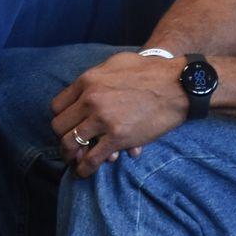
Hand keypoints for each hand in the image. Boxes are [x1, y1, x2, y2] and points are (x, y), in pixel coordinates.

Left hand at [49, 51, 187, 176]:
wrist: (178, 84)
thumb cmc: (150, 71)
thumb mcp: (116, 63)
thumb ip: (96, 76)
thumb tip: (87, 89)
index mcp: (87, 81)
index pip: (57, 106)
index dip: (61, 118)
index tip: (67, 125)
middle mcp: (90, 100)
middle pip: (59, 126)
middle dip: (62, 137)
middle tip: (68, 145)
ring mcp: (103, 119)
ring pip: (70, 143)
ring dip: (69, 155)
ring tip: (72, 160)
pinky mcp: (117, 138)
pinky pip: (92, 158)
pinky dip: (84, 168)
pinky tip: (84, 172)